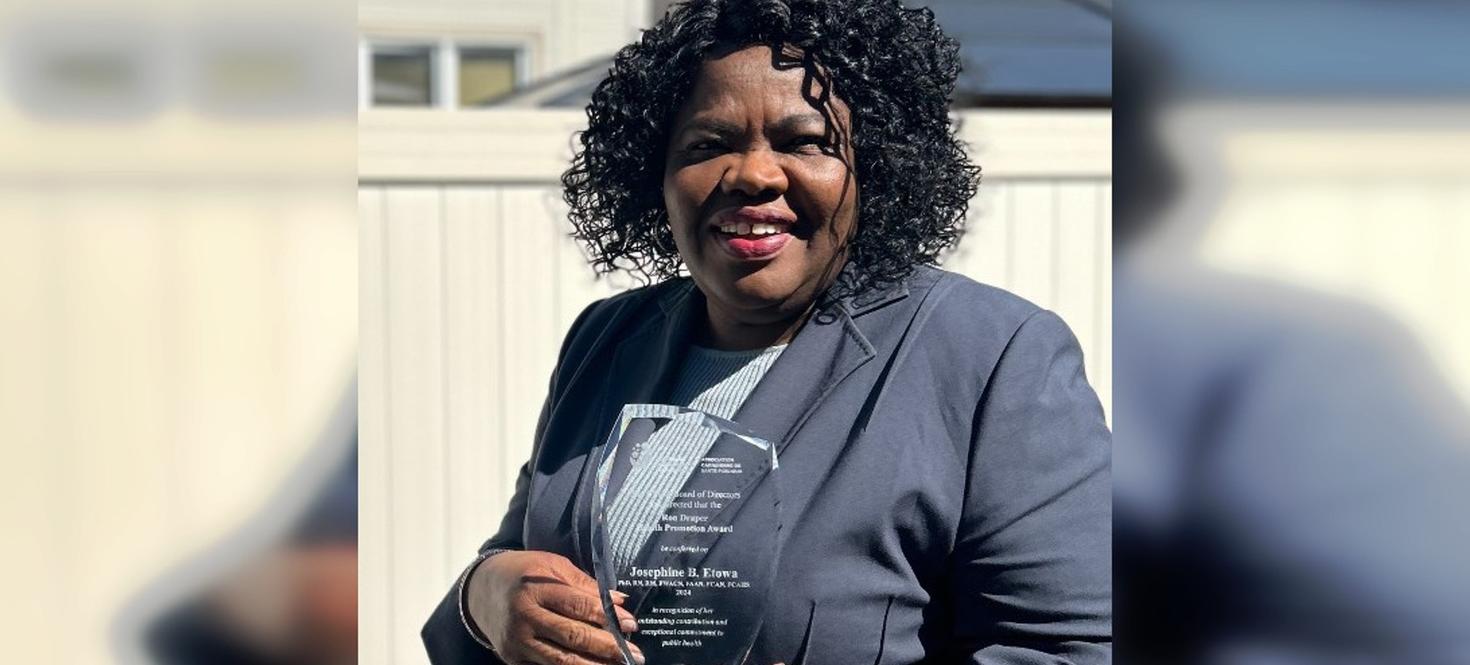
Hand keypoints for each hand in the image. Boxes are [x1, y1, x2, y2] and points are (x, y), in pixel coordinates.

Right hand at [464, 550, 643, 664]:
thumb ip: (584, 584)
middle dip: (607, 647)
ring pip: (561, 660)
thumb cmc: (523, 573)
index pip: (578, 605)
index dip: (607, 616)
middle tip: (634, 654)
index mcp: (535, 588)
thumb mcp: (552, 566)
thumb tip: (619, 600)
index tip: (631, 624)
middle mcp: (524, 617)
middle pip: (572, 636)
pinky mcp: (513, 658)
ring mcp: (517, 641)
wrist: (480, 591)